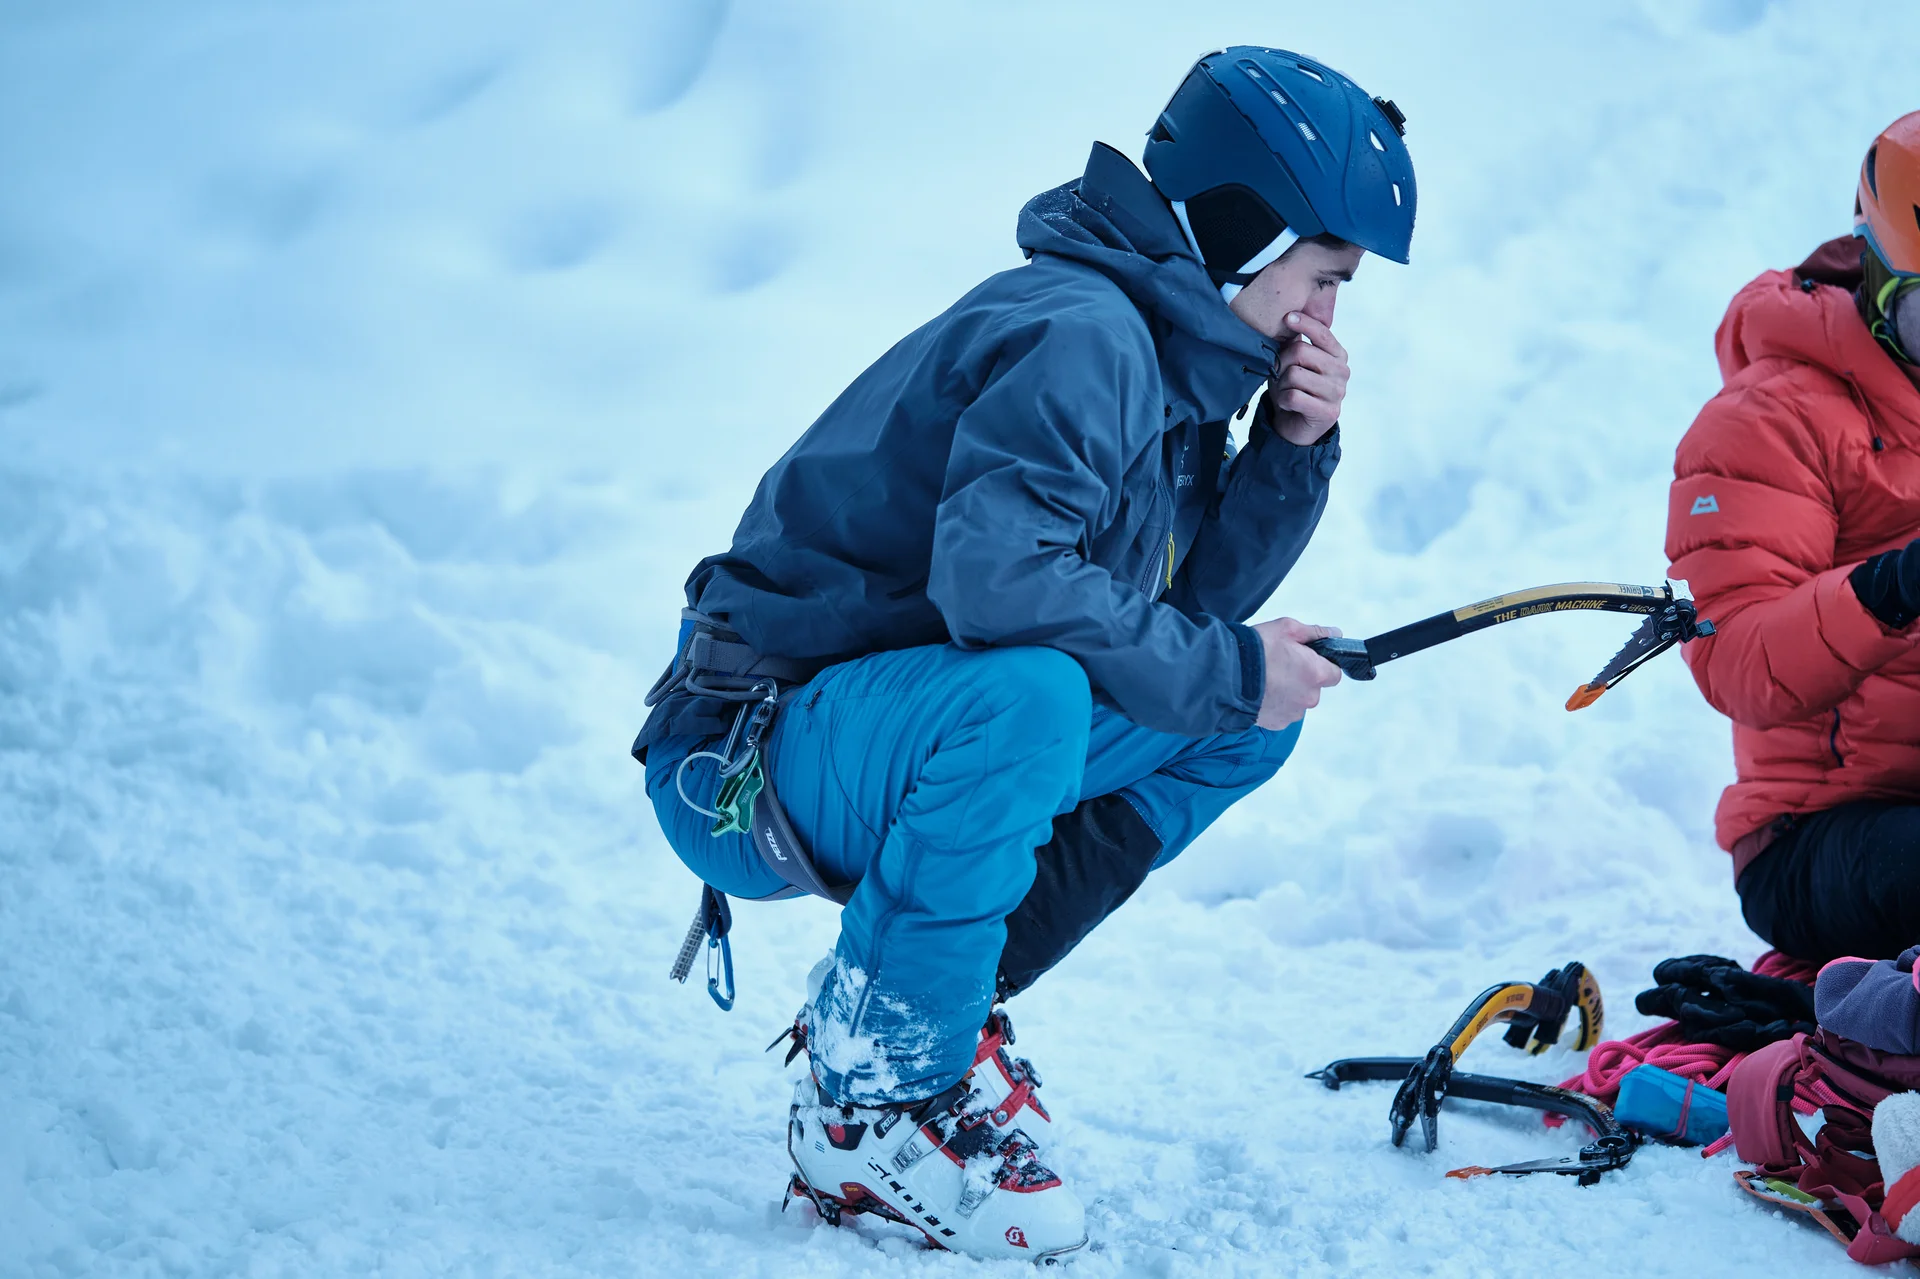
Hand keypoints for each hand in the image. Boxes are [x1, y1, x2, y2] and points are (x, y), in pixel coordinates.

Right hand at [1252, 617, 1342, 728]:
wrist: (1227, 675)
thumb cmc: (1256, 650)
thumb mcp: (1287, 629)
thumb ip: (1315, 632)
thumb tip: (1334, 634)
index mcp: (1316, 673)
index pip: (1334, 674)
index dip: (1322, 665)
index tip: (1307, 660)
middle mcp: (1309, 697)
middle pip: (1314, 689)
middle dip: (1301, 678)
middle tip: (1280, 665)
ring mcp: (1293, 713)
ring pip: (1297, 701)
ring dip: (1287, 692)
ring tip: (1266, 679)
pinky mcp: (1277, 723)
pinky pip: (1282, 712)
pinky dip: (1274, 704)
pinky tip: (1260, 692)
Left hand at [1265, 312, 1348, 445]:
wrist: (1295, 426)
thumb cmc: (1294, 389)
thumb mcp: (1293, 363)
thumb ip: (1295, 343)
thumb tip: (1289, 318)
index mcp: (1337, 355)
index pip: (1322, 332)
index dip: (1304, 323)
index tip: (1288, 317)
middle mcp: (1342, 371)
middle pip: (1301, 351)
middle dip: (1281, 362)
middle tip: (1279, 374)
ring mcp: (1338, 392)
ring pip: (1294, 375)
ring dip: (1281, 385)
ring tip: (1286, 391)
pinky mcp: (1328, 412)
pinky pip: (1293, 396)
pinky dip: (1283, 400)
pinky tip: (1288, 404)